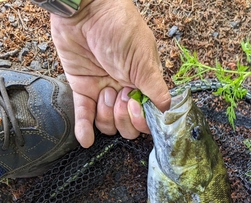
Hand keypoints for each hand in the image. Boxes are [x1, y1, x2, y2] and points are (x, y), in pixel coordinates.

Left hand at [50, 0, 170, 146]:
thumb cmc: (119, 27)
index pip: (146, 117)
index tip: (134, 104)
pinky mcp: (82, 89)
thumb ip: (155, 87)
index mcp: (143, 84)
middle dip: (123, 118)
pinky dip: (84, 129)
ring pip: (107, 124)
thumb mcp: (143, 58)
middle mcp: (124, 91)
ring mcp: (103, 91)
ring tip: (104, 92)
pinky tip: (85, 140)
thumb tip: (168, 110)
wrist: (85, 8)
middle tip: (119, 96)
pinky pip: (84, 115)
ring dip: (105, 115)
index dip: (141, 118)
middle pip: (127, 125)